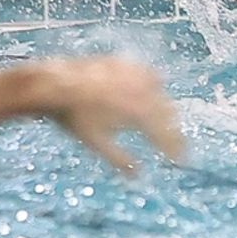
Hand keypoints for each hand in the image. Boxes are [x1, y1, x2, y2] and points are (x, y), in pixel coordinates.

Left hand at [34, 57, 184, 173]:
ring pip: (161, 91)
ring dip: (165, 107)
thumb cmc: (75, 116)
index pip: (165, 133)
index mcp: (138, 112)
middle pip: (168, 112)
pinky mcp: (125, 62)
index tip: (180, 159)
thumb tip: (136, 175)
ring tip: (165, 120)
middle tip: (175, 144)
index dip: (175, 148)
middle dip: (173, 129)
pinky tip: (151, 91)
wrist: (55, 85)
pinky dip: (153, 85)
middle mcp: (141, 90)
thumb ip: (120, 159)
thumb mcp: (97, 142)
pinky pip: (147, 74)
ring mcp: (134, 73)